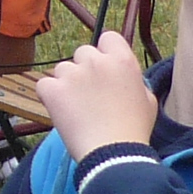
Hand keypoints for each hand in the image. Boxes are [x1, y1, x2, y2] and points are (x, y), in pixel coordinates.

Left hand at [33, 31, 155, 160]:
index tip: (103, 69)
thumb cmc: (134, 132)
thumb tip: (127, 77)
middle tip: (89, 95)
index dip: (104, 52)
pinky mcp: (53, 90)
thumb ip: (136, 81)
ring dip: (66, 84)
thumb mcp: (148, 101)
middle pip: (82, 53)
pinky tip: (60, 112)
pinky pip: (44, 85)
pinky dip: (48, 97)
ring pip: (61, 69)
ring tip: (76, 110)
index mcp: (122, 61)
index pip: (108, 37)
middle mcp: (97, 62)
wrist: (114, 156)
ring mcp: (73, 74)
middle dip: (83, 70)